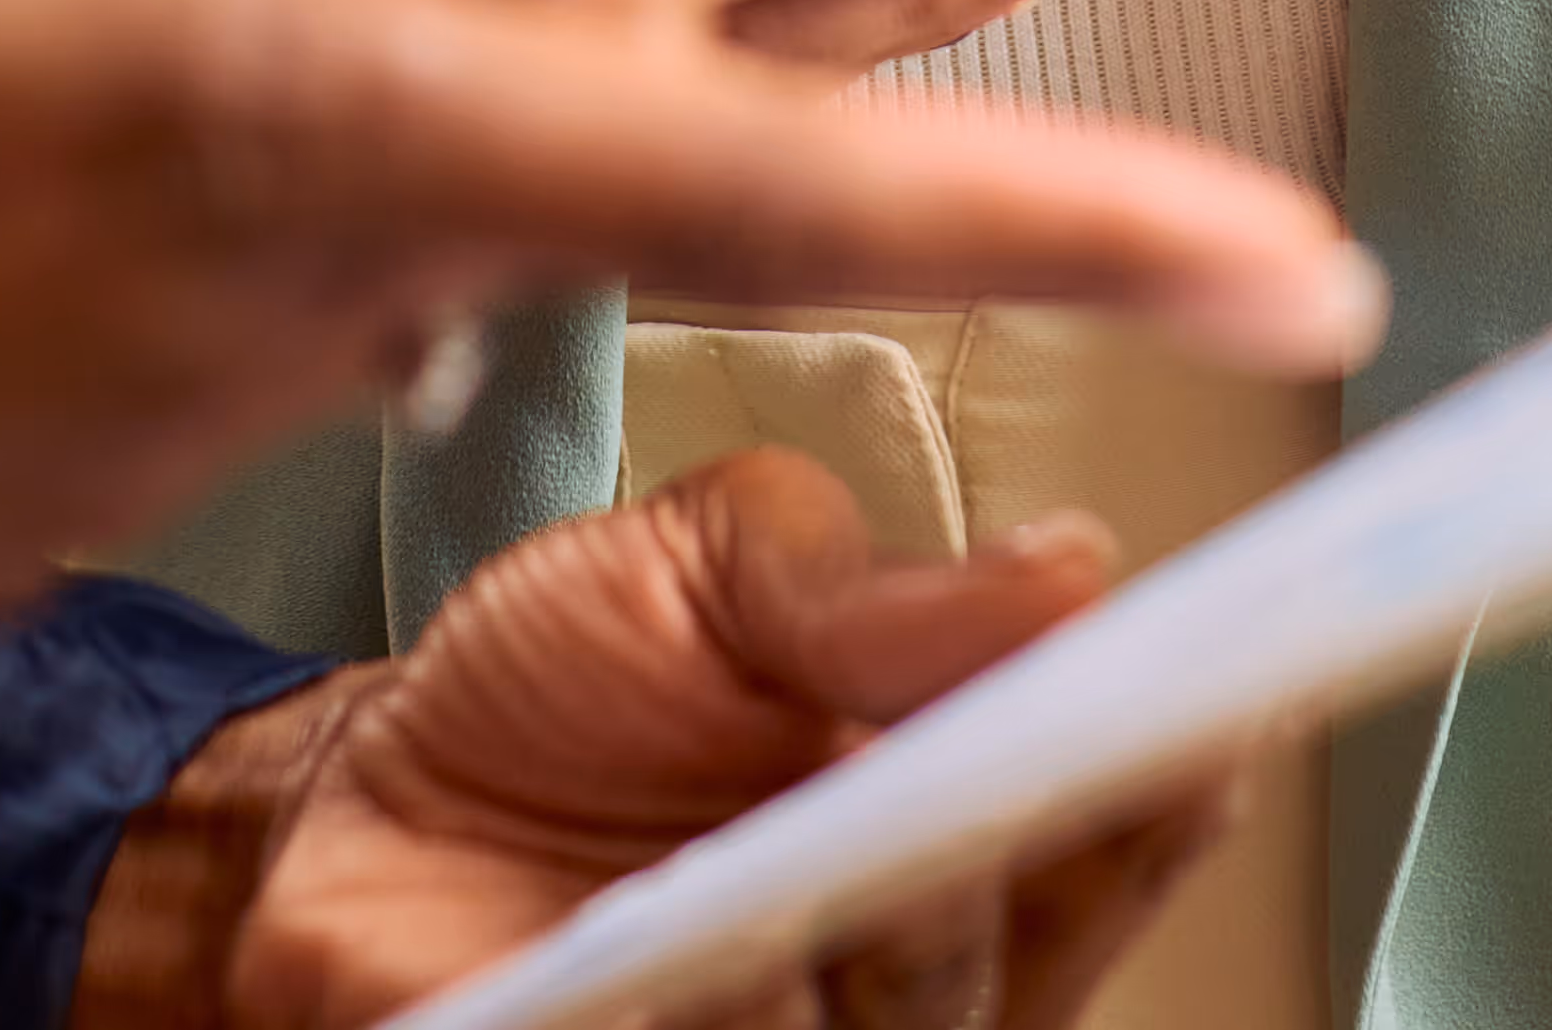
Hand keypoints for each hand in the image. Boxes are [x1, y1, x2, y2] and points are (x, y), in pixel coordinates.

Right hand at [0, 0, 1387, 817]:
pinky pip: (279, 273)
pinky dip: (291, 97)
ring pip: (443, 182)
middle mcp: (248, 299)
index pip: (736, 180)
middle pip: (603, 113)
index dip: (1049, 213)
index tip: (1304, 270)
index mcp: (234, 101)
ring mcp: (149, 424)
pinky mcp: (40, 485)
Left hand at [75, 454, 1239, 1029]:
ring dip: (850, 966)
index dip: (1174, 776)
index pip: (1128, 821)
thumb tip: (1072, 570)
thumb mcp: (705, 567)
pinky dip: (687, 1019)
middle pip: (1002, 964)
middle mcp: (906, 975)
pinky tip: (666, 974)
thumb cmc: (567, 686)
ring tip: (793, 893)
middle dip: (979, 873)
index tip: (1193, 707)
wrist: (358, 793)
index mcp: (968, 823)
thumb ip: (861, 585)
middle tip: (944, 774)